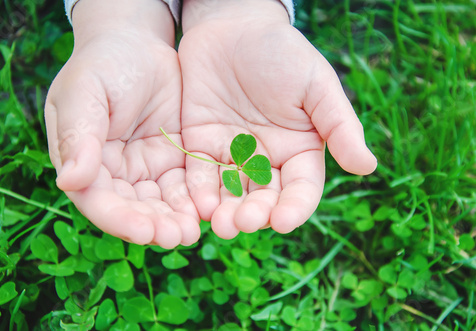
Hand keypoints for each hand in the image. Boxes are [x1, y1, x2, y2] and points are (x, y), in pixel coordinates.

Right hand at [45, 0, 199, 247]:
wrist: (138, 44)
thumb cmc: (103, 64)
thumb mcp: (84, 92)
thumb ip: (77, 135)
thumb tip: (70, 181)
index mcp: (86, 163)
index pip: (99, 200)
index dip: (120, 219)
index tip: (144, 231)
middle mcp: (116, 174)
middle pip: (134, 209)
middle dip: (155, 226)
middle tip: (179, 237)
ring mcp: (148, 169)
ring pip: (162, 203)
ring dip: (177, 219)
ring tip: (195, 231)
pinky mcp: (176, 161)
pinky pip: (187, 186)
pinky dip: (197, 199)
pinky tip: (212, 208)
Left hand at [178, 0, 376, 238]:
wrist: (232, 26)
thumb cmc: (282, 52)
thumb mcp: (316, 85)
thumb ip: (340, 125)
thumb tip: (368, 166)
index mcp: (298, 151)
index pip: (301, 188)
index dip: (295, 208)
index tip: (283, 222)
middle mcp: (266, 160)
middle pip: (263, 198)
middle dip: (255, 214)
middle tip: (244, 223)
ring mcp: (232, 155)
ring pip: (231, 194)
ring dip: (225, 212)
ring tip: (220, 224)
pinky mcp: (201, 147)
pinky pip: (199, 175)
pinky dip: (199, 192)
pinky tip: (197, 204)